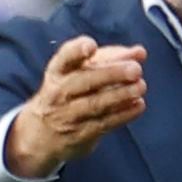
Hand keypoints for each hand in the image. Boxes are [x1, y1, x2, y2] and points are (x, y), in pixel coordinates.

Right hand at [3, 35, 148, 178]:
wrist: (40, 135)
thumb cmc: (67, 94)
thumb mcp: (78, 73)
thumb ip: (110, 59)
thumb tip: (140, 52)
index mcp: (58, 72)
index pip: (64, 58)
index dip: (77, 51)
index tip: (91, 46)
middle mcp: (60, 92)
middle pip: (85, 81)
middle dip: (112, 74)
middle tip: (136, 69)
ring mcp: (68, 115)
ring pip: (95, 104)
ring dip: (121, 95)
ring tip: (141, 86)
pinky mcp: (79, 135)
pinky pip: (103, 123)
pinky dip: (123, 115)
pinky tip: (138, 105)